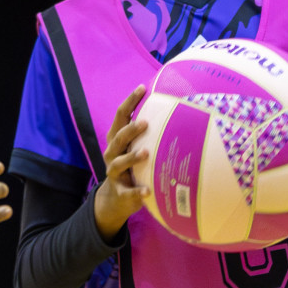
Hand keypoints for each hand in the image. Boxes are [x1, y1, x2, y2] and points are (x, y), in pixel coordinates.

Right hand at [92, 85, 150, 240]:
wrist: (115, 199)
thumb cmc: (132, 166)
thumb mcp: (133, 147)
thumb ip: (147, 133)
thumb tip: (175, 109)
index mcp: (116, 139)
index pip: (121, 116)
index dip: (130, 101)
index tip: (142, 88)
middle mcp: (112, 153)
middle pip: (118, 138)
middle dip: (131, 129)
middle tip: (146, 122)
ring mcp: (114, 173)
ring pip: (119, 163)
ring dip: (132, 157)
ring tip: (146, 153)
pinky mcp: (121, 192)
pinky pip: (128, 192)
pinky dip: (137, 192)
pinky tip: (148, 191)